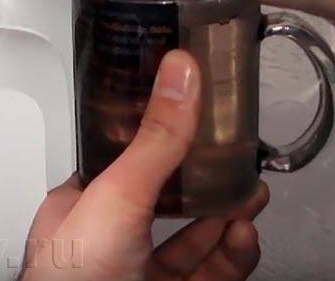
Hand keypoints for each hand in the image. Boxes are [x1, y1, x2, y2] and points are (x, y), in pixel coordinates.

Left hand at [20, 50, 269, 280]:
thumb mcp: (117, 195)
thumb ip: (155, 139)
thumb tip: (180, 73)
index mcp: (81, 207)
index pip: (126, 160)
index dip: (163, 140)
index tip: (197, 121)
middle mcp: (110, 242)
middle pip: (168, 201)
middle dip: (208, 181)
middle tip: (239, 160)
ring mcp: (141, 277)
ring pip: (194, 241)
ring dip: (228, 217)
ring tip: (253, 194)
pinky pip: (210, 274)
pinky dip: (233, 256)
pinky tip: (245, 238)